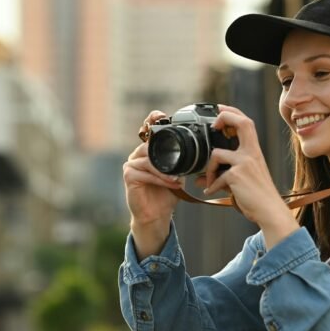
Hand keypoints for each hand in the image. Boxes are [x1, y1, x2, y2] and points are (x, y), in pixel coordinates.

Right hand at [123, 110, 184, 256]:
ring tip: (177, 180)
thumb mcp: (179, 174)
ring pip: (149, 160)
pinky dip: (160, 179)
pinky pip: (145, 173)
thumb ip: (183, 161)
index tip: (161, 115)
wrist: (157, 215)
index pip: (148, 132)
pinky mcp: (129, 176)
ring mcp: (131, 165)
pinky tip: (170, 184)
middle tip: (179, 163)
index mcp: (149, 151)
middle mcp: (137, 155)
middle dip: (165, 153)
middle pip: (149, 145)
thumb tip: (200, 152)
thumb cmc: (167, 194)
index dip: (153, 121)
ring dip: (165, 171)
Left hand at [198, 104, 297, 247]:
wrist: (269, 211)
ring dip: (209, 169)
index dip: (233, 112)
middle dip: (224, 117)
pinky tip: (210, 192)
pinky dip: (211, 186)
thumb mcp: (244, 179)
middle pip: (242, 122)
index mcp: (255, 151)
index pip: (247, 122)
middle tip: (213, 126)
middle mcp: (252, 153)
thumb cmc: (258, 196)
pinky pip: (217, 177)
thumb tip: (201, 177)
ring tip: (209, 181)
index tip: (220, 109)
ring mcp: (245, 163)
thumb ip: (224, 174)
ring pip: (217, 154)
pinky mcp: (237, 175)